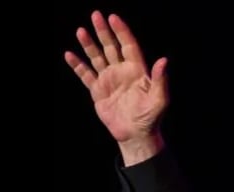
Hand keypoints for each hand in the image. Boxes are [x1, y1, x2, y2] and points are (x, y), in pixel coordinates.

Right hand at [64, 11, 167, 164]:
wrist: (136, 135)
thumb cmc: (151, 118)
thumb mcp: (159, 99)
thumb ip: (160, 80)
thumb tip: (164, 60)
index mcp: (137, 71)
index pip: (128, 46)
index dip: (121, 32)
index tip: (113, 18)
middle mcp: (122, 72)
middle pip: (111, 47)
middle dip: (103, 31)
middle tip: (96, 15)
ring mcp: (109, 80)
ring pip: (97, 57)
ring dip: (89, 44)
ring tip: (81, 30)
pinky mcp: (98, 91)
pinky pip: (85, 75)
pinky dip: (77, 65)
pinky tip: (69, 54)